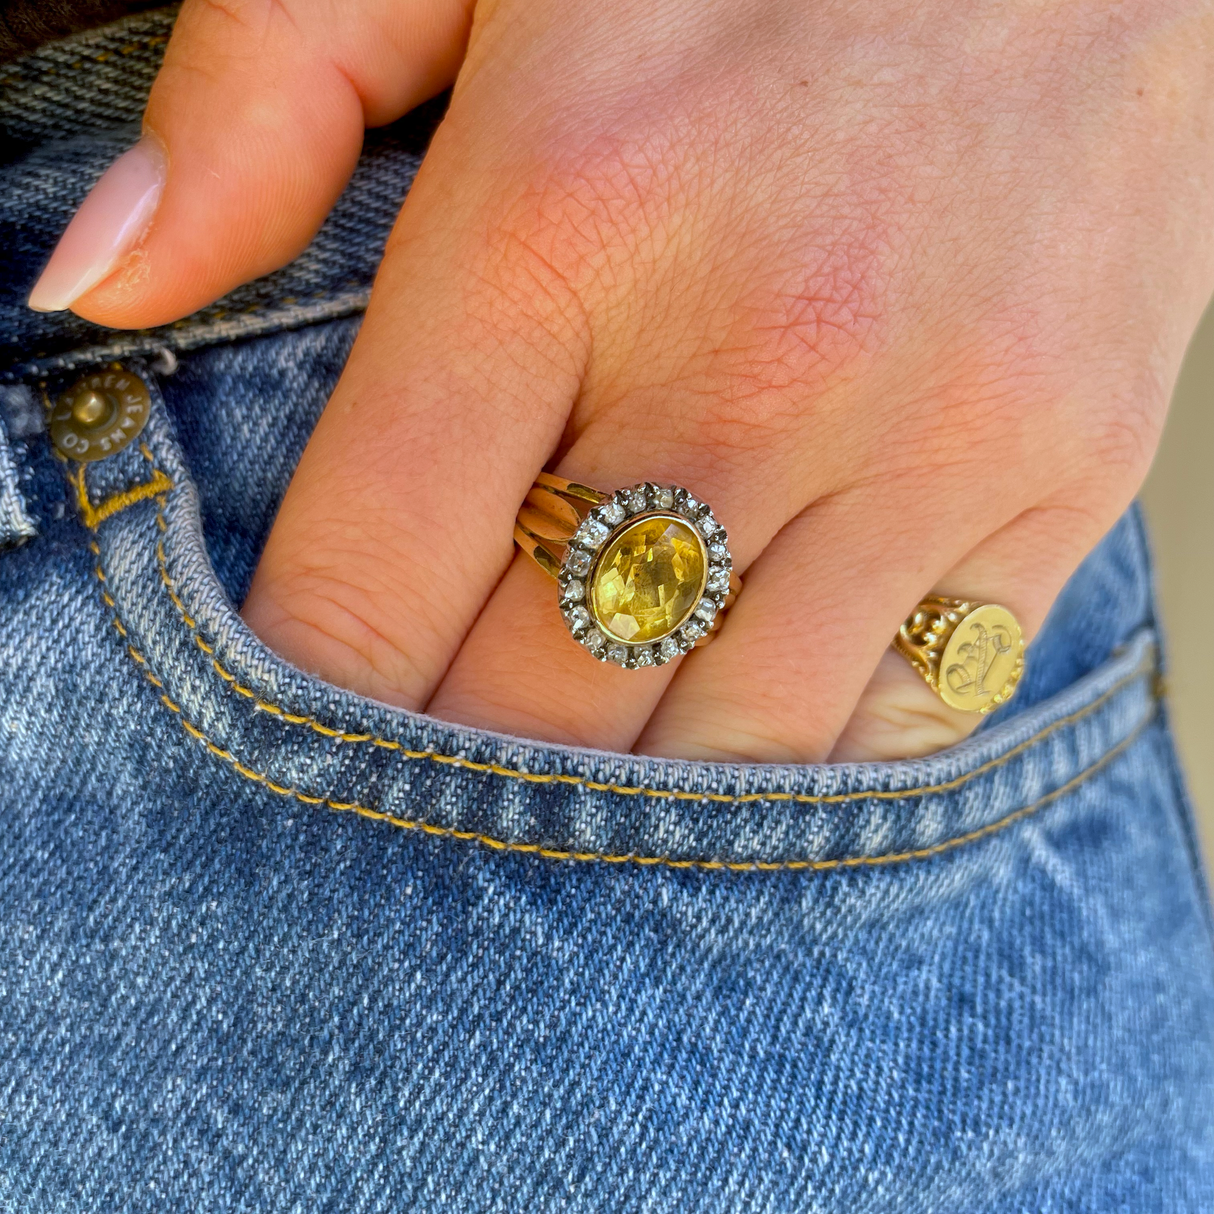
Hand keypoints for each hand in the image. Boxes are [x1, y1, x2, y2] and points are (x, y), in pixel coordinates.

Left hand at [34, 0, 1213, 761]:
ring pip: (728, 751)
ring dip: (636, 791)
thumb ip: (260, 103)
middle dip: (463, 772)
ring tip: (593, 761)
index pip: (367, 583)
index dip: (309, 699)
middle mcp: (759, 358)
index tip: (300, 730)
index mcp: (563, 219)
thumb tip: (100, 284)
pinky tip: (758, 702)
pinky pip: (908, 714)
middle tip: (441, 774)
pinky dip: (807, 753)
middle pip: (541, 704)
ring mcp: (933, 432)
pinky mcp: (1064, 472)